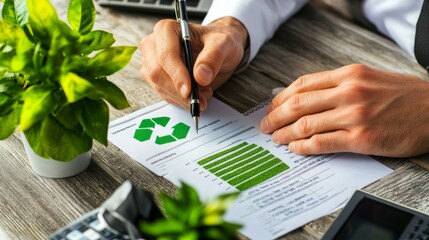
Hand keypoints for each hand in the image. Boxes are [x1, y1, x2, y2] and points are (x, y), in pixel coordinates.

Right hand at [140, 17, 247, 110]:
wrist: (218, 50)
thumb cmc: (218, 41)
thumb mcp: (224, 44)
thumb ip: (213, 56)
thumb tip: (201, 76)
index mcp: (167, 29)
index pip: (166, 54)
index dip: (176, 74)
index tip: (189, 90)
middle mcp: (154, 44)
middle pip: (157, 72)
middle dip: (179, 91)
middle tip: (201, 99)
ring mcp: (152, 62)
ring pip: (159, 86)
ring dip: (181, 98)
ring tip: (204, 95)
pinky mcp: (156, 78)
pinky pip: (164, 94)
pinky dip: (181, 100)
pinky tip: (197, 96)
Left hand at [260, 64, 428, 156]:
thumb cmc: (402, 96)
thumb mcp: (368, 78)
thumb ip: (337, 85)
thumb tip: (304, 96)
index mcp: (348, 74)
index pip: (302, 85)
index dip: (280, 98)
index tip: (271, 107)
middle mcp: (349, 92)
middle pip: (297, 104)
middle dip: (274, 117)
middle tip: (265, 126)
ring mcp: (355, 116)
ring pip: (306, 124)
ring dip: (285, 134)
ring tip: (276, 139)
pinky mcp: (362, 139)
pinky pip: (322, 143)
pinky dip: (304, 147)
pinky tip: (296, 148)